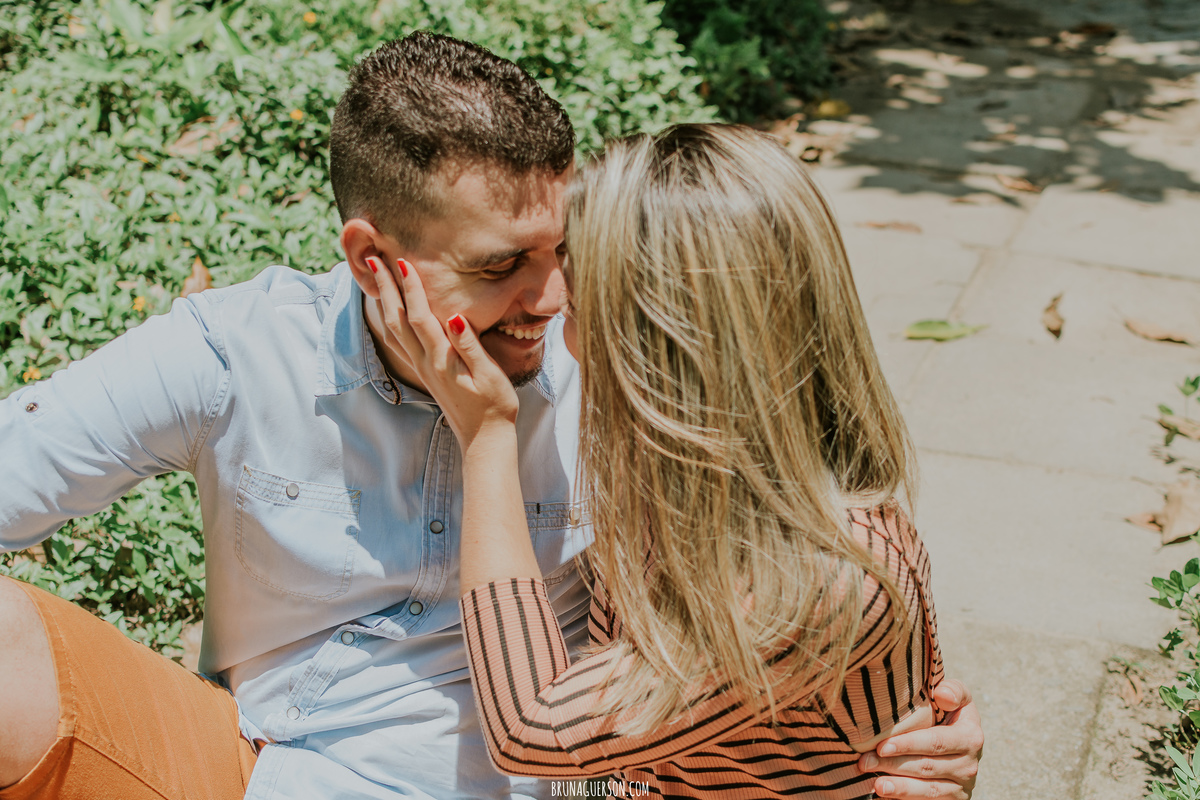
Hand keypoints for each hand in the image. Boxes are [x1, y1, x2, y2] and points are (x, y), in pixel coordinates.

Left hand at [370, 256, 517, 446]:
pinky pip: (399, 343)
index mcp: (442, 359)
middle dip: (386, 288)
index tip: (402, 261)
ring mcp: (423, 369)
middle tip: (373, 259)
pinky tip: (390, 313)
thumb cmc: (494, 406)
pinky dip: (390, 322)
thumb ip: (470, 346)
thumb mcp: (489, 374)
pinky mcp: (426, 374)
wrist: (484, 438)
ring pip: (394, 331)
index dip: (411, 288)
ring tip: (376, 279)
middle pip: (398, 319)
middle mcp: (426, 362)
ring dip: (384, 302)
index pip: (420, 316)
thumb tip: (455, 317)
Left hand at [859, 679, 982, 798]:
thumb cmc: (947, 713)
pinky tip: (885, 795)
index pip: (936, 742)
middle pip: (927, 767)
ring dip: (899, 788)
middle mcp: (969, 766)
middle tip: (865, 762)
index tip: (881, 745)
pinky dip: (906, 799)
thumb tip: (942, 694)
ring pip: (928, 790)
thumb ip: (953, 691)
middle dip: (893, 765)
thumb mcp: (957, 698)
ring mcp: (961, 788)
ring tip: (876, 785)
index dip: (908, 745)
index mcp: (971, 737)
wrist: (955, 743)